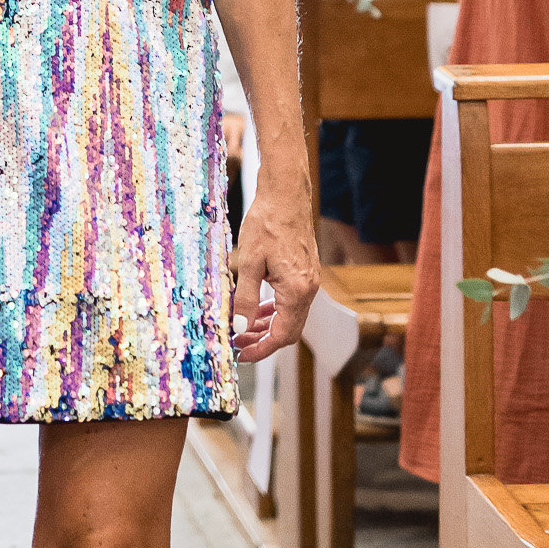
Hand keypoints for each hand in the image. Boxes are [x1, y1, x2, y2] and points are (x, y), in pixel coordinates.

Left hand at [229, 160, 317, 362]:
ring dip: (269, 325)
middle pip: (290, 331)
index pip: (282, 336)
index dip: (261, 348)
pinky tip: (260, 307)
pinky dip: (276, 309)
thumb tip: (240, 328)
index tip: (241, 353)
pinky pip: (292, 301)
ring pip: (291, 316)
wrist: (286, 194)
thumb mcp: (249, 263)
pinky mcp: (306, 272)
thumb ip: (246, 299)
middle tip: (238, 341)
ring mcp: (310, 281)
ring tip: (245, 327)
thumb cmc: (267, 223)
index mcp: (297, 291)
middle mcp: (309, 289)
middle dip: (263, 340)